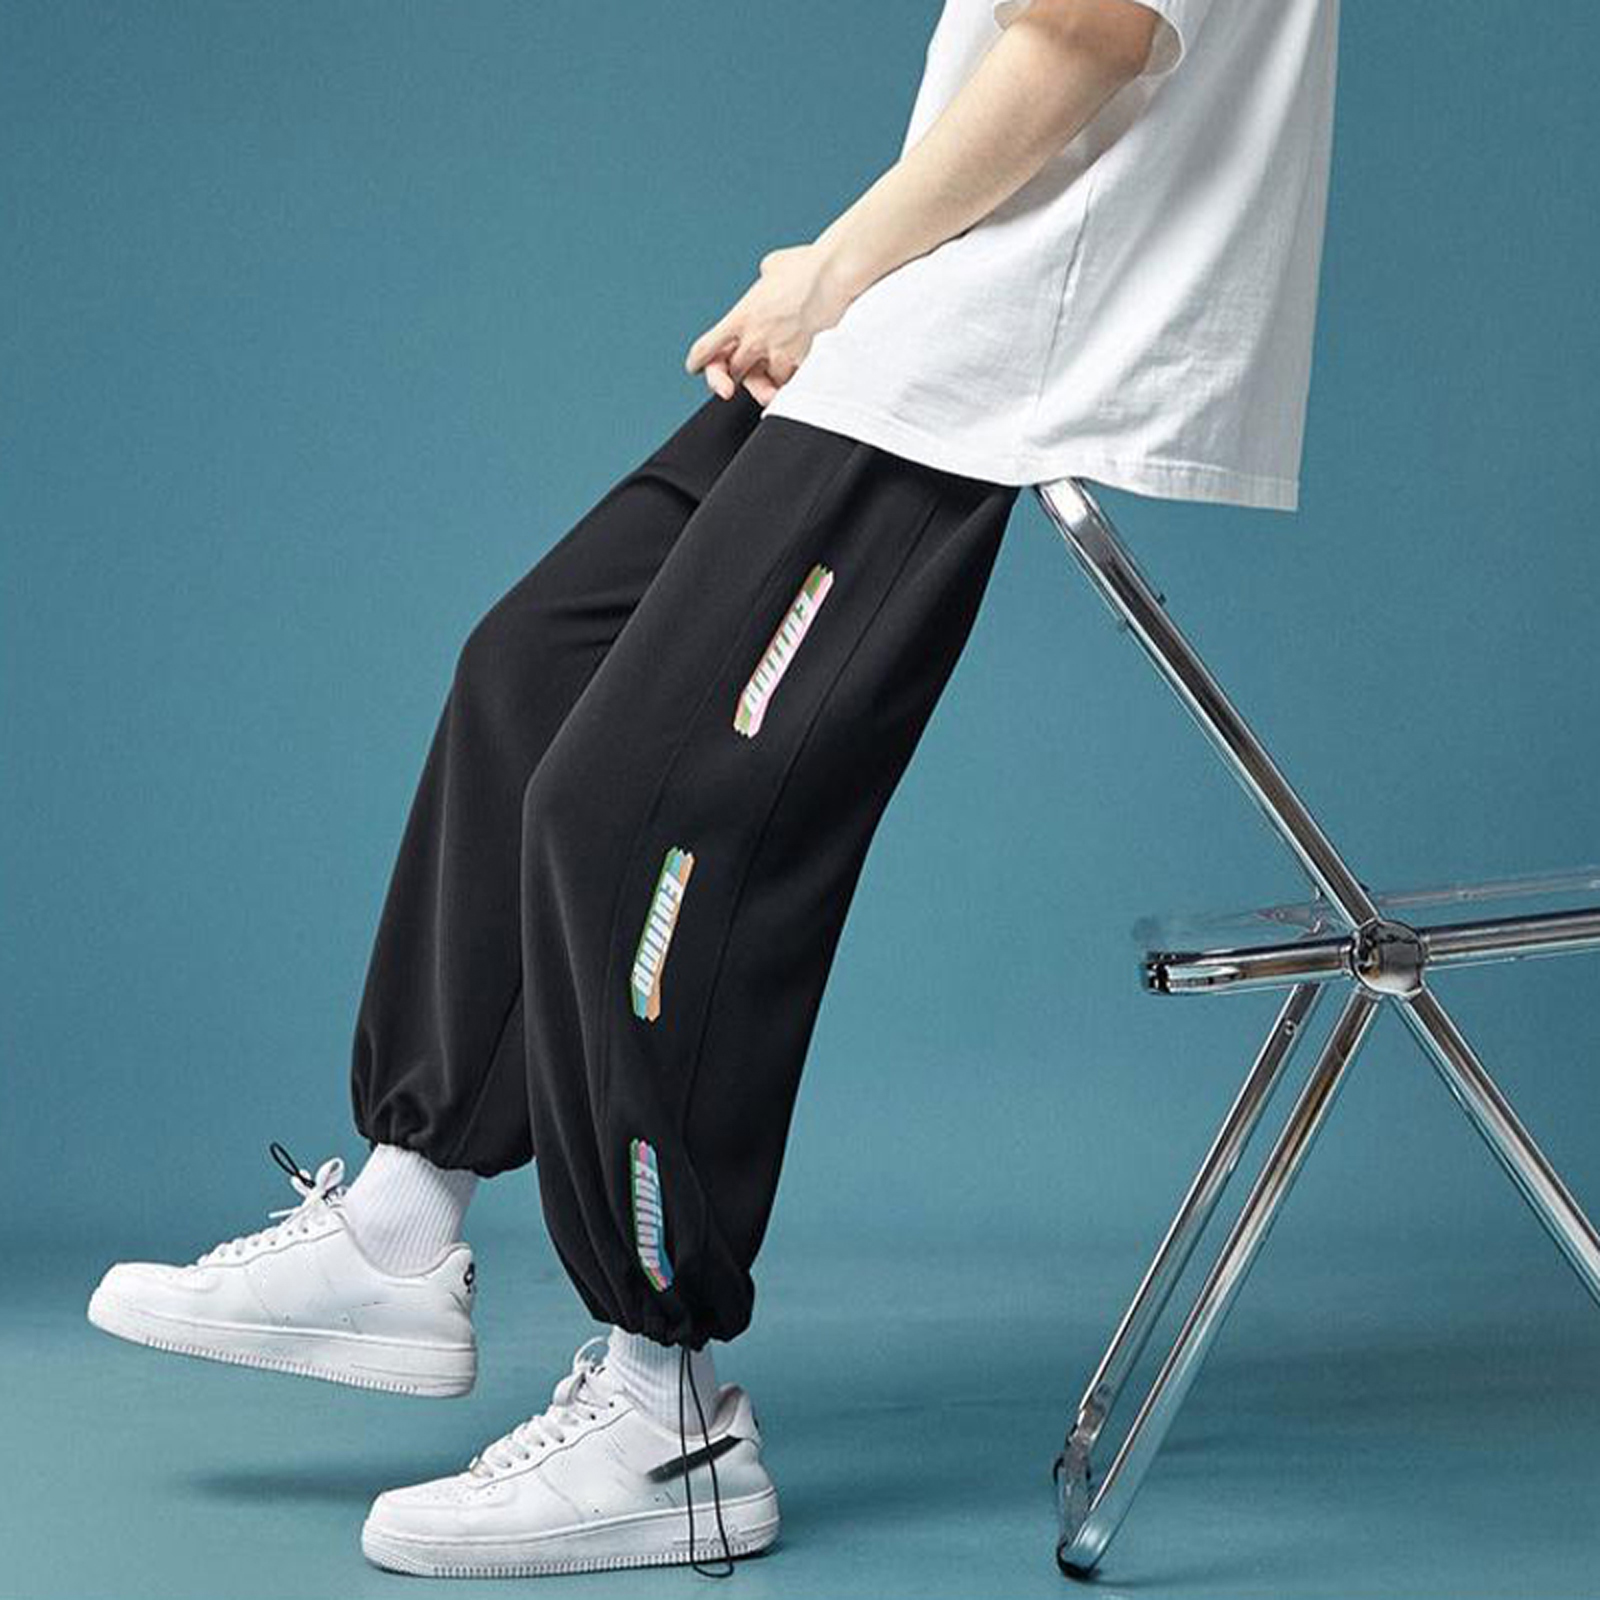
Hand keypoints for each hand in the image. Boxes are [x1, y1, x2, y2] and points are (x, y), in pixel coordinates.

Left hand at [684, 243, 855, 405]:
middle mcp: (753, 339)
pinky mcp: (800, 361)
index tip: (697, 368)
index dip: (698, 363)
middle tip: (748, 369)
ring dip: (767, 379)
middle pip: (732, 374)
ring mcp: (777, 353)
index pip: (705, 350)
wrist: (833, 273)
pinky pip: (788, 383)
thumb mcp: (772, 267)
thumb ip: (762, 284)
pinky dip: (790, 378)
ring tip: (778, 363)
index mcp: (740, 317)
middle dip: (738, 374)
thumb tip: (768, 281)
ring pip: (762, 384)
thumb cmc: (805, 265)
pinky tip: (797, 365)